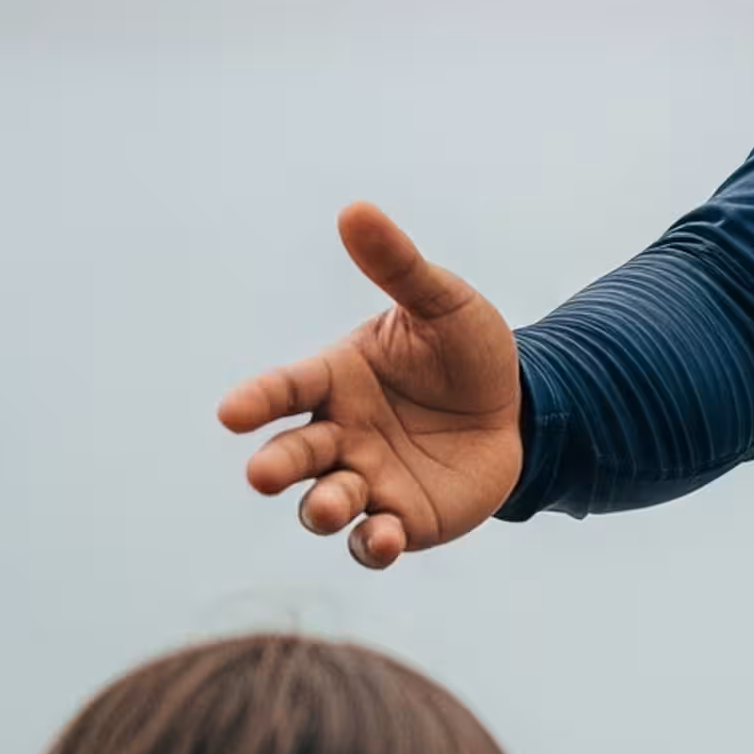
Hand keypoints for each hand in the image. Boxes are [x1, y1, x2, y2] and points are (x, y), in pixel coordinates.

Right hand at [219, 203, 523, 569]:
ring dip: (323, 508)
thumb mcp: (443, 304)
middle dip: (276, 465)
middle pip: (293, 453)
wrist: (522, 407)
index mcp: (335, 379)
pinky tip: (385, 537)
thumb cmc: (467, 352)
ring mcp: (366, 480)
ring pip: (325, 502)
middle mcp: (339, 434)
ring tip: (335, 506)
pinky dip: (372, 544)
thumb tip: (356, 209)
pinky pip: (374, 540)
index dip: (256, 400)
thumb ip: (399, 267)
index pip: (285, 388)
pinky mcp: (402, 518)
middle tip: (263, 473)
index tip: (231, 413)